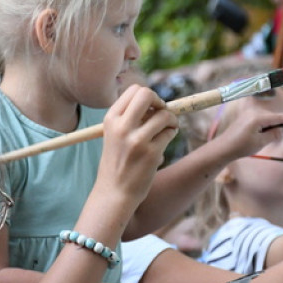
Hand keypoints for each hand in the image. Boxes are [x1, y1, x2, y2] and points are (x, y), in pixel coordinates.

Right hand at [95, 84, 179, 211]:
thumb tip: (157, 101)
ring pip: (164, 115)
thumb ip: (130, 117)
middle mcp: (122, 127)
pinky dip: (171, 134)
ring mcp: (137, 140)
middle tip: (162, 114)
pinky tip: (163, 143)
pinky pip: (170, 133)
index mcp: (111, 119)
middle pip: (147, 94)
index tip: (151, 109)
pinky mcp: (151, 153)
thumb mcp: (114, 135)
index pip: (134, 90)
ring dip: (171, 120)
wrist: (114, 192)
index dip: (148, 96)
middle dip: (160, 101)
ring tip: (168, 129)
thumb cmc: (117, 161)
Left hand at [210, 106, 282, 159]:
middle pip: (272, 116)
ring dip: (268, 127)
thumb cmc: (241, 146)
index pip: (278, 117)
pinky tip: (256, 136)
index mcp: (258, 117)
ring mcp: (248, 113)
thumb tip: (282, 129)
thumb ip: (274, 134)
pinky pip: (259, 119)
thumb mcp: (261, 142)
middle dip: (277, 125)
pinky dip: (262, 126)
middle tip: (275, 138)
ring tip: (260, 139)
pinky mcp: (245, 116)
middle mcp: (253, 112)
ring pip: (266, 118)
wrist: (224, 147)